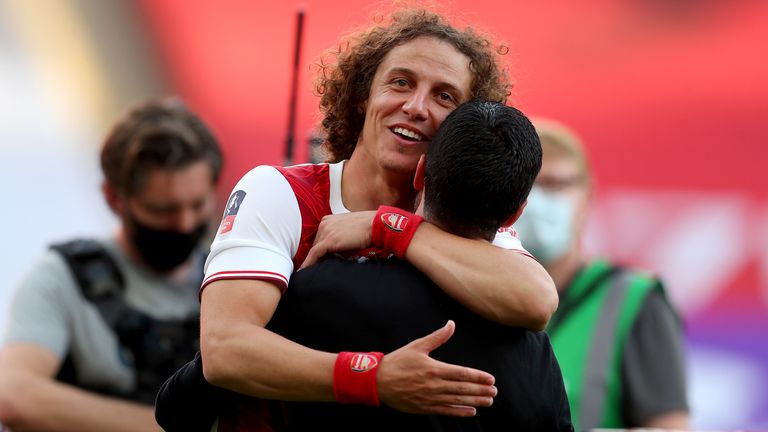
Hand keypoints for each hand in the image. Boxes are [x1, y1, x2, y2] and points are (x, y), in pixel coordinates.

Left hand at [300, 211, 376, 268]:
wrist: (376, 225)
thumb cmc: (367, 228)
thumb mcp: (349, 230)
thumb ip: (340, 237)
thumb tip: (337, 252)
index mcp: (329, 220)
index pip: (320, 238)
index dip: (319, 250)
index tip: (317, 260)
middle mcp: (325, 224)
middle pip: (316, 244)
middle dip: (317, 256)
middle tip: (315, 268)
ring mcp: (326, 232)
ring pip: (314, 250)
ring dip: (314, 261)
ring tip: (309, 272)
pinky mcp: (329, 241)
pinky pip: (314, 254)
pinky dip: (309, 263)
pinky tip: (304, 271)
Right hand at [376, 320, 495, 416]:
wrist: (378, 381)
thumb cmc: (397, 361)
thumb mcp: (417, 346)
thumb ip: (437, 337)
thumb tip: (451, 324)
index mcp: (433, 368)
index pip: (461, 373)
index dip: (478, 377)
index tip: (490, 379)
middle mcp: (434, 384)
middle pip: (462, 388)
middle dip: (480, 390)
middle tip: (494, 391)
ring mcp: (430, 398)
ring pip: (457, 400)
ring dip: (475, 401)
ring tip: (489, 401)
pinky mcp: (424, 408)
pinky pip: (446, 411)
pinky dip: (460, 412)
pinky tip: (472, 411)